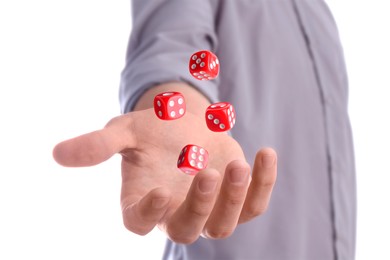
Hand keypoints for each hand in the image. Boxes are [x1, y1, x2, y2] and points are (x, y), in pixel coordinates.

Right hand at [53, 109, 276, 243]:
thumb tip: (58, 154)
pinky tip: (265, 153)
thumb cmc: (153, 128)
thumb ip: (98, 144)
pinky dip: (263, 183)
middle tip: (207, 171)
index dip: (148, 214)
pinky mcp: (236, 197)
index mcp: (144, 200)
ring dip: (233, 198)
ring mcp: (209, 208)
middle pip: (187, 230)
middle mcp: (176, 212)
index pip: (140, 223)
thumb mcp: (125, 130)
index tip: (157, 192)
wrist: (187, 122)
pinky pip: (254, 203)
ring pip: (224, 225)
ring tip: (236, 162)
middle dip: (199, 206)